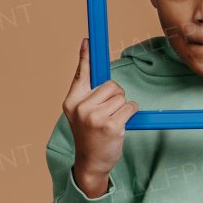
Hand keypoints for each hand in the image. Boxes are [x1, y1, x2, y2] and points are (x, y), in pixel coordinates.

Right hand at [62, 38, 136, 198]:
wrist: (90, 162)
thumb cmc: (89, 134)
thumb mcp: (80, 113)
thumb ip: (87, 93)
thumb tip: (93, 67)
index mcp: (71, 101)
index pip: (81, 74)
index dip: (85, 57)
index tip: (88, 40)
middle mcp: (81, 107)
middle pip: (111, 85)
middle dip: (116, 95)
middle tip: (108, 112)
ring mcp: (94, 117)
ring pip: (122, 97)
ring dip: (123, 107)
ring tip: (112, 121)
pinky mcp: (110, 126)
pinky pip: (131, 107)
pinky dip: (131, 113)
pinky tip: (120, 125)